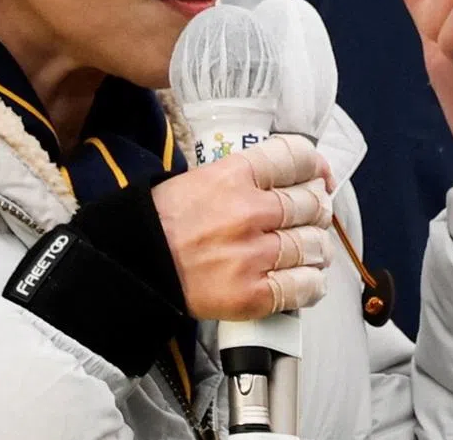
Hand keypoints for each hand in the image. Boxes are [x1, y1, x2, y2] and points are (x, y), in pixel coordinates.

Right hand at [152, 135, 333, 320]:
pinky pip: (303, 286)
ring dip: (315, 247)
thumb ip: (247, 176)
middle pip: (311, 204)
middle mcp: (249, 212)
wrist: (135, 266)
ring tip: (306, 249)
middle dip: (315, 209)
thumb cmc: (164, 221)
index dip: (314, 166)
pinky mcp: (252, 294)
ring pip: (313, 245)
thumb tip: (290, 178)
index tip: (318, 175)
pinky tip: (305, 278)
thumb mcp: (202, 179)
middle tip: (310, 215)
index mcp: (235, 176)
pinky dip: (311, 282)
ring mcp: (253, 255)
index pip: (296, 158)